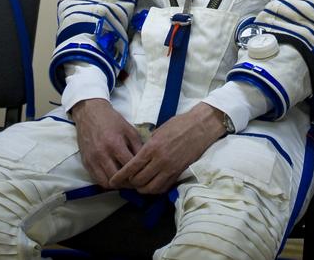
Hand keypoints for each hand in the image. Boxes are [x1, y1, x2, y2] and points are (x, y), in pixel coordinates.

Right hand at [70, 98, 143, 187]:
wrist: (90, 113)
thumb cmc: (111, 120)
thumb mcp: (129, 129)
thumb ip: (137, 146)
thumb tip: (145, 162)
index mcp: (115, 144)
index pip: (129, 166)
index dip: (138, 172)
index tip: (143, 174)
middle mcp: (102, 154)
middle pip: (117, 178)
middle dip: (128, 183)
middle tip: (135, 182)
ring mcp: (92, 159)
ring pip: (106, 183)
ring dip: (117, 184)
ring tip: (125, 181)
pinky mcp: (86, 162)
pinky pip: (96, 179)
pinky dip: (106, 181)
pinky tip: (114, 177)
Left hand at [108, 103, 225, 194]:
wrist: (200, 126)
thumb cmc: (179, 124)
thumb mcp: (158, 131)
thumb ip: (148, 147)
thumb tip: (139, 158)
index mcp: (152, 148)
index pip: (131, 167)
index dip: (120, 177)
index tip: (113, 181)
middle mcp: (160, 161)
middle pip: (139, 180)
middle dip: (130, 183)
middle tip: (126, 181)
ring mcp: (170, 169)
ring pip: (151, 188)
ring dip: (142, 189)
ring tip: (138, 185)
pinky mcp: (179, 173)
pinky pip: (163, 187)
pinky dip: (155, 189)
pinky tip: (152, 185)